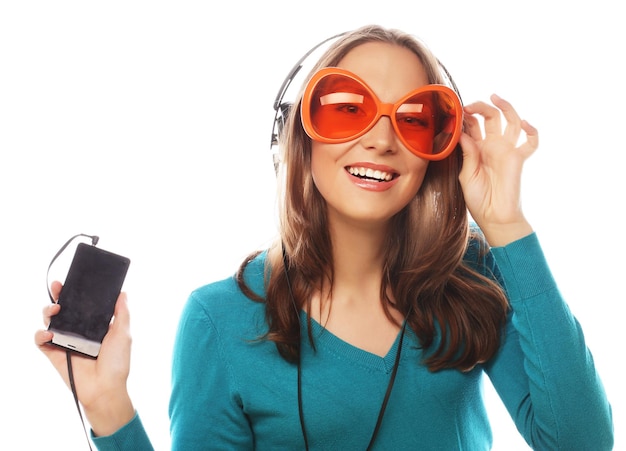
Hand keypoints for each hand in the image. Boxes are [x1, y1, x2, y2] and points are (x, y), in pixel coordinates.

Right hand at [34, 281, 134, 436]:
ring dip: (48, 312)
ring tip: (55, 311)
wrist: (106, 389)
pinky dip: (41, 335)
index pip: (82, 305)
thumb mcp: (123, 334)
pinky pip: (41, 341)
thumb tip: (123, 293)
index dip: (76, 293)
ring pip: (49, 321)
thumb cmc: (117, 363)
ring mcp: (65, 342)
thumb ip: (122, 314)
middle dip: (58, 296)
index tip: (73, 281)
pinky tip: (49, 333)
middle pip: (63, 310)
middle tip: (58, 288)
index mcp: (94, 325)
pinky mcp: (54, 354)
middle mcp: (78, 331)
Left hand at [458, 94, 537, 246]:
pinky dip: (532, 131)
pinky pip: (531, 143)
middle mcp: (492, 146)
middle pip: (491, 118)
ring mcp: (507, 150)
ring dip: (505, 108)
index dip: (465, 117)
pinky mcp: (519, 158)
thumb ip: (467, 154)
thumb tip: (463, 133)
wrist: (494, 217)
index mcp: (476, 149)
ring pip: (511, 122)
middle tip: (469, 105)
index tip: (455, 112)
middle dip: (481, 108)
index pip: (473, 126)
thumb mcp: (466, 175)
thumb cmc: (478, 199)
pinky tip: (526, 124)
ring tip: (495, 98)